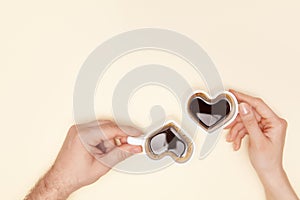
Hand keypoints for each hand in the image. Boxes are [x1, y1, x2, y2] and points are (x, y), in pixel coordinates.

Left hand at [25, 120, 141, 199]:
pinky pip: (97, 129)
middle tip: (131, 144)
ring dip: (111, 138)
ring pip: (104, 127)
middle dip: (120, 136)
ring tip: (110, 152)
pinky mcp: (79, 131)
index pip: (111, 129)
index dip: (127, 132)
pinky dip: (104, 138)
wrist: (61, 178)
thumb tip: (133, 147)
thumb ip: (120, 153)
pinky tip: (104, 148)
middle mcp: (79, 129)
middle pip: (108, 126)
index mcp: (83, 136)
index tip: (137, 135)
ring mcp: (78, 129)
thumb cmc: (75, 174)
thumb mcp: (103, 165)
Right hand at [226, 89, 297, 199]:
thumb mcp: (257, 140)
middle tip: (227, 122)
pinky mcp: (259, 130)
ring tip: (231, 138)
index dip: (244, 98)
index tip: (233, 93)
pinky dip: (239, 133)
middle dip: (237, 121)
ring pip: (245, 121)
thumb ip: (250, 122)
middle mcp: (271, 122)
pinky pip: (245, 127)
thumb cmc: (268, 160)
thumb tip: (244, 107)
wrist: (268, 172)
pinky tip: (236, 141)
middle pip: (249, 113)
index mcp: (276, 122)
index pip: (258, 104)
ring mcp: (265, 126)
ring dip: (236, 129)